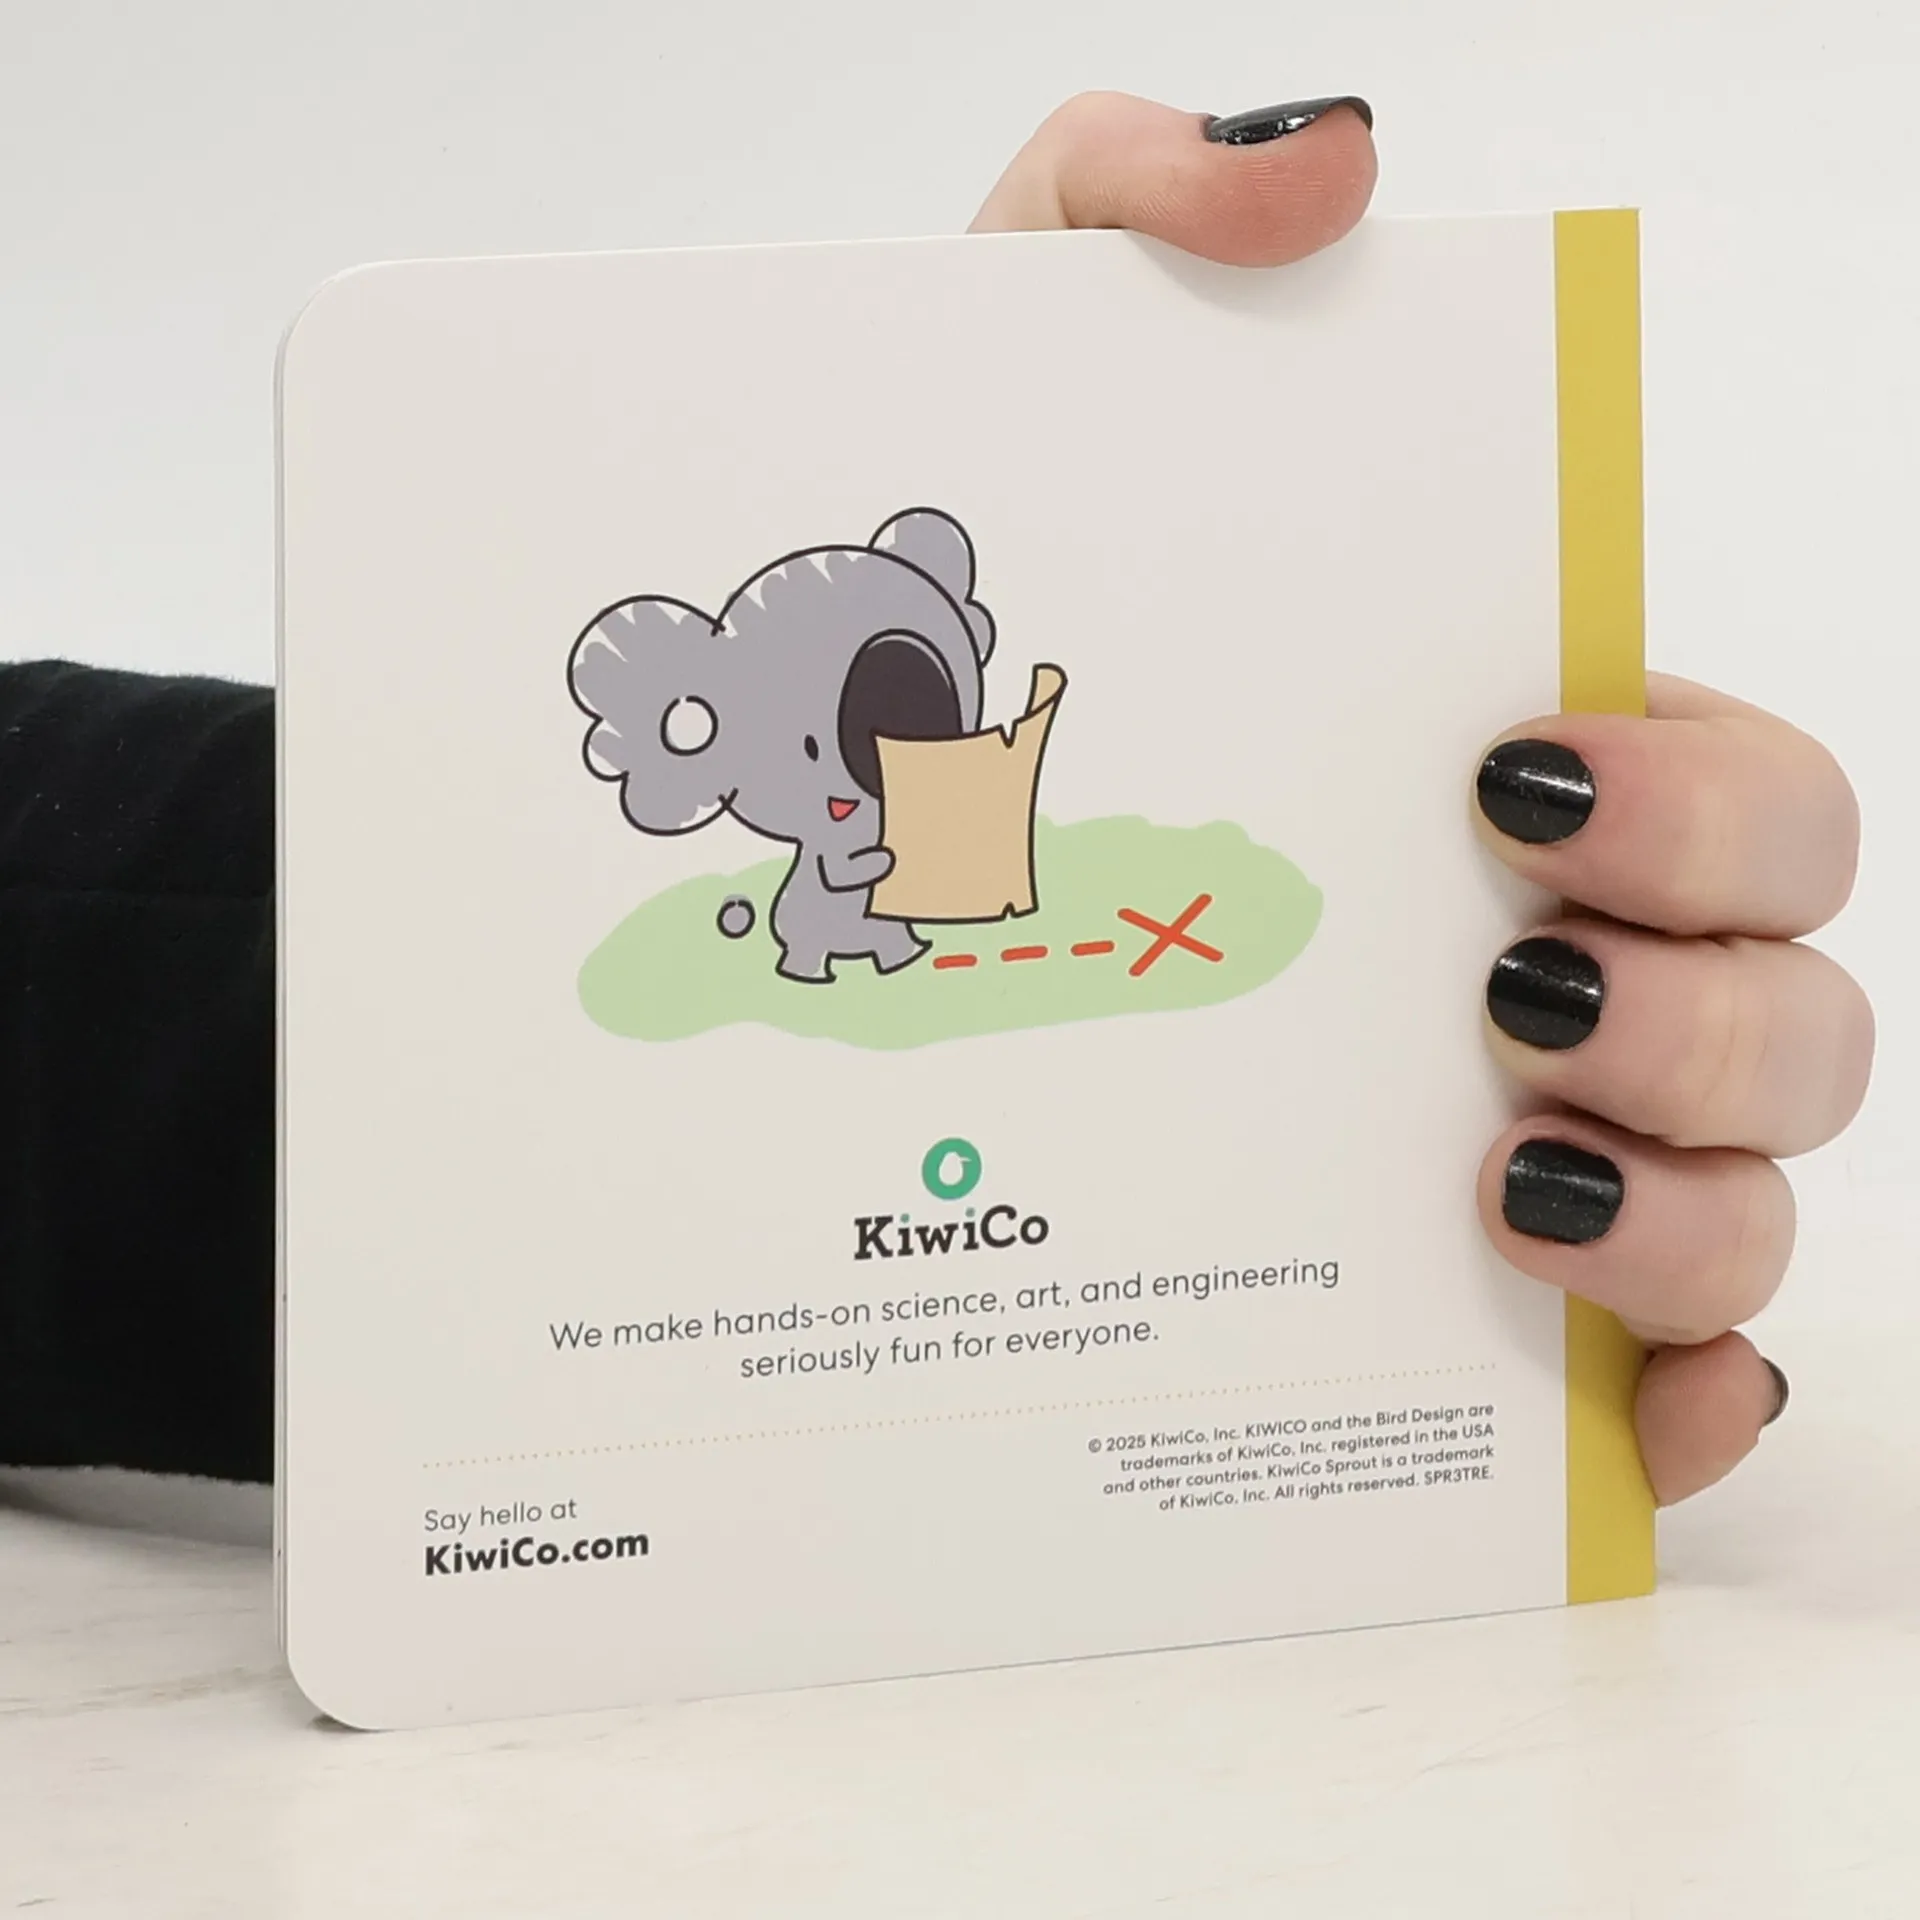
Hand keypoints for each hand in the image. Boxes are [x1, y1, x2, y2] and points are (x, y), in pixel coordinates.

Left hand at [972, 92, 1871, 1505]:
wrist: (783, 909)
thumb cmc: (922, 678)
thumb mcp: (986, 413)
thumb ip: (1125, 224)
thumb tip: (1326, 165)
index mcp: (1512, 785)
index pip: (1741, 785)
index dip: (1707, 795)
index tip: (1516, 781)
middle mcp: (1554, 972)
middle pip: (1790, 1007)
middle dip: (1709, 1003)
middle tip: (1502, 973)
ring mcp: (1529, 1159)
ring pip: (1750, 1207)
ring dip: (1692, 1213)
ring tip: (1503, 1182)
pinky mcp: (1461, 1333)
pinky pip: (1653, 1399)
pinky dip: (1673, 1410)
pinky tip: (1605, 1407)